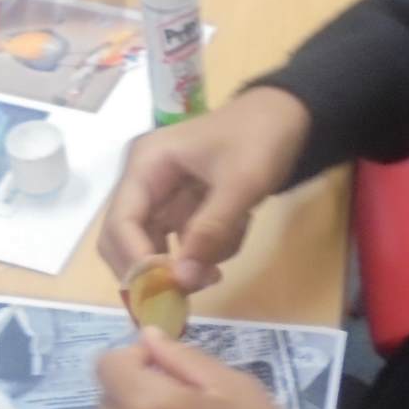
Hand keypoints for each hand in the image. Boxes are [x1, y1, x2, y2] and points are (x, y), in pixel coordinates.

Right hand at [100, 87, 310, 292]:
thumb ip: (209, 231)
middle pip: (125, 241)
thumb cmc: (260, 138)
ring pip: (154, 249)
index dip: (136, 261)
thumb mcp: (240, 183)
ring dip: (185, 263)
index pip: (120, 222)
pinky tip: (234, 234)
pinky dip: (205, 252)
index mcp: (146, 165)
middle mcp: (145, 182)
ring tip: (219, 265)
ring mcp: (163, 197)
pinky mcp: (183, 210)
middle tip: (188, 292)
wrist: (288, 116)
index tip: (166, 290)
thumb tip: (180, 279)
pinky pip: (183, 245)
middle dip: (154, 270)